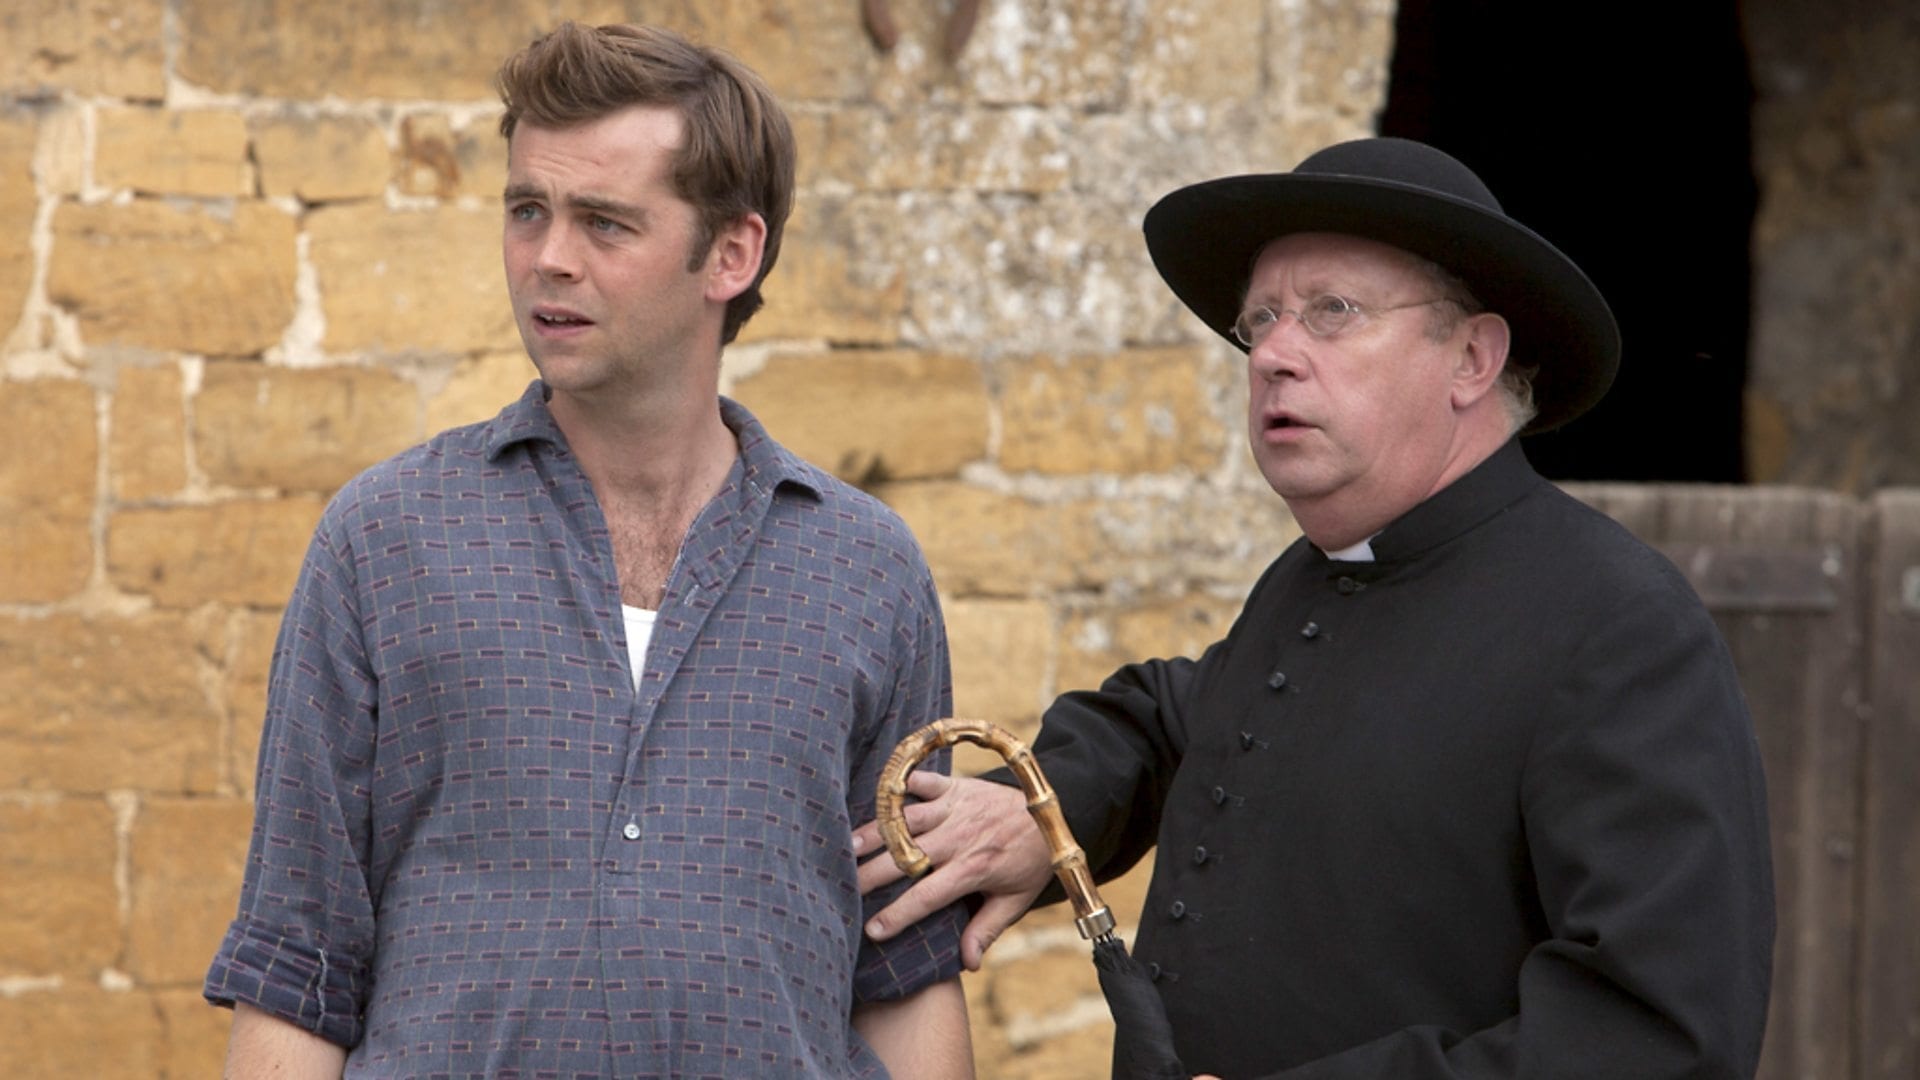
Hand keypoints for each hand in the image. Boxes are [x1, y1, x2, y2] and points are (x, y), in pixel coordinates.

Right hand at [852, 770, 1054, 969]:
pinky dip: (899, 788)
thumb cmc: (1029, 862)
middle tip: (842, 888)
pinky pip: (921, 783)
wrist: (1051, 813)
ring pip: (904, 820)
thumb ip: (987, 929)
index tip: (871, 930)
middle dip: (870, 874)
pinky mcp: (954, 787)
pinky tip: (874, 799)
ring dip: (873, 833)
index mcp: (973, 869)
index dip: (897, 915)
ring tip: (844, 846)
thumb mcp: (1015, 900)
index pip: (926, 896)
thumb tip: (968, 964)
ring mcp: (954, 809)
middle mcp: (959, 837)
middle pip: (904, 857)